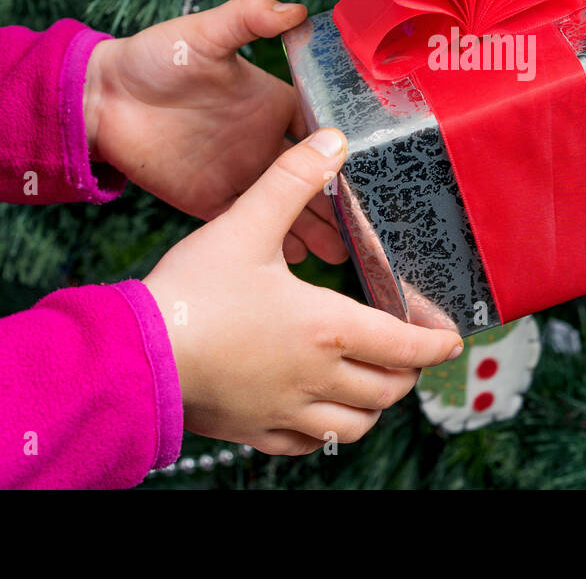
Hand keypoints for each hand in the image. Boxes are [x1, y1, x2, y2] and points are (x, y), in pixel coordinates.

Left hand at [84, 0, 345, 262]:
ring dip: (317, 229)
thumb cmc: (154, 58)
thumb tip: (296, 9)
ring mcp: (242, 175)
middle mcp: (266, 143)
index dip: (347, 152)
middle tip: (370, 227)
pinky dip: (277, 243)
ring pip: (289, 207)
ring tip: (345, 255)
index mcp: (274, 105)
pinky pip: (251, 227)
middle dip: (342, 202)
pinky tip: (300, 262)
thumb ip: (248, 18)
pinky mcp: (213, 201)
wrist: (100, 99)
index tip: (375, 172)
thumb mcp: (204, 33)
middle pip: (315, 177)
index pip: (322, 131)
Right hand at [143, 127, 463, 453]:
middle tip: (410, 353)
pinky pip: (308, 444)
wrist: (133, 355)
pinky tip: (319, 411)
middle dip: (408, 372)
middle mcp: (315, 376)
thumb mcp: (245, 224)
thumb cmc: (191, 292)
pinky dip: (327, 431)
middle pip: (388, 390)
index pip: (403, 346)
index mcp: (325, 328)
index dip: (436, 345)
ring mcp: (285, 410)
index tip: (453, 341)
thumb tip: (334, 140)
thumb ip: (291, 179)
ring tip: (372, 382)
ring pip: (355, 424)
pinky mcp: (254, 430)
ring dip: (373, 405)